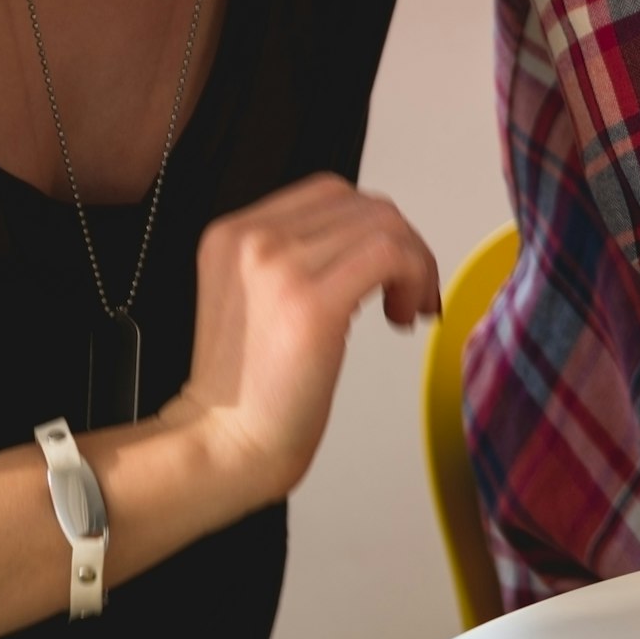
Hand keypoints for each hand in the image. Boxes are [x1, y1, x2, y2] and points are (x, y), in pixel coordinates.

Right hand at [162, 175, 442, 510]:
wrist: (224, 444)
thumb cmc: (250, 387)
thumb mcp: (259, 296)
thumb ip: (298, 255)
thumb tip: (370, 240)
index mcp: (233, 233)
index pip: (330, 194)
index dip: (372, 226)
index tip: (386, 268)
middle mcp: (251, 238)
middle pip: (362, 204)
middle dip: (402, 243)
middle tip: (408, 291)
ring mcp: (278, 265)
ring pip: (383, 224)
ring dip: (414, 263)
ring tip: (405, 307)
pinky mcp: (310, 301)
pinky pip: (390, 254)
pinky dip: (415, 276)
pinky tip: (403, 315)